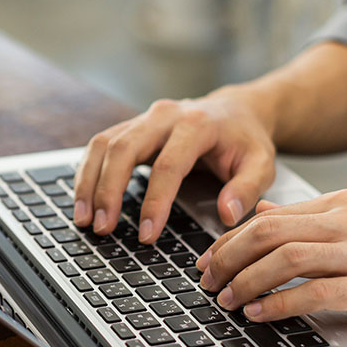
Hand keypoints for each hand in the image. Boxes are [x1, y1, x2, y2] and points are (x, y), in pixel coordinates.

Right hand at [73, 91, 276, 240]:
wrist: (235, 112)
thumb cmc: (246, 141)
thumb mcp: (262, 164)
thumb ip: (247, 189)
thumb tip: (226, 215)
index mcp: (197, 124)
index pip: (168, 165)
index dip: (154, 202)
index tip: (146, 235)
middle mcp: (164, 115)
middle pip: (123, 148)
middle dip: (108, 191)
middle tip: (102, 227)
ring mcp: (143, 118)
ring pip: (103, 145)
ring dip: (88, 183)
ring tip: (84, 220)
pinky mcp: (129, 126)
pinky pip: (99, 146)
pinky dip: (86, 174)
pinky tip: (83, 201)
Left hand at [197, 191, 346, 322]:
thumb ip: (314, 214)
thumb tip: (267, 211)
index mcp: (340, 205)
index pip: (269, 218)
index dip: (230, 240)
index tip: (208, 259)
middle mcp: (346, 224)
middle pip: (266, 234)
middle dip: (226, 259)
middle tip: (204, 281)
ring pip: (285, 259)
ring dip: (246, 281)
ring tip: (226, 300)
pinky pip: (317, 292)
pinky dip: (280, 303)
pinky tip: (260, 314)